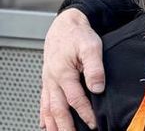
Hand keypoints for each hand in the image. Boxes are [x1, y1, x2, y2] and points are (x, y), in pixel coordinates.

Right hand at [39, 9, 103, 129]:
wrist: (65, 25)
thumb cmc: (79, 35)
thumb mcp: (91, 47)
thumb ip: (95, 68)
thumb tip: (97, 88)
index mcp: (63, 73)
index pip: (74, 100)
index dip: (85, 113)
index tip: (94, 125)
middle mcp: (53, 80)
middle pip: (58, 109)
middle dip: (65, 126)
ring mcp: (48, 81)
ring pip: (48, 108)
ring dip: (54, 124)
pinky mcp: (48, 81)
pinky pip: (44, 102)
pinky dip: (44, 115)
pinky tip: (46, 125)